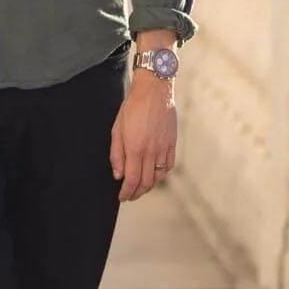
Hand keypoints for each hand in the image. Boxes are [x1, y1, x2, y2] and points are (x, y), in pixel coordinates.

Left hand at [110, 75, 176, 201]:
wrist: (154, 91)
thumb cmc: (132, 108)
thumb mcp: (117, 129)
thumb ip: (116, 154)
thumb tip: (118, 174)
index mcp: (135, 148)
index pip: (131, 179)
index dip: (126, 192)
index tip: (122, 197)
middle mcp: (151, 151)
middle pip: (146, 182)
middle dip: (137, 193)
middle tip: (130, 196)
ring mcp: (163, 148)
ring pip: (158, 177)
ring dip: (149, 186)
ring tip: (141, 188)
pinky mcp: (172, 144)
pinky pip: (168, 166)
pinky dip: (161, 174)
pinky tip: (154, 174)